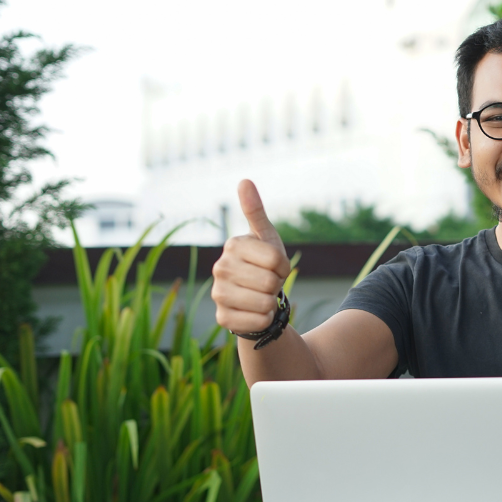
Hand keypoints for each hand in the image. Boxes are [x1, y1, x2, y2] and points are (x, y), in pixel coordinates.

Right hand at [211, 179, 291, 334]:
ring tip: (262, 296)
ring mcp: (218, 294)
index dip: (284, 266)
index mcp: (233, 245)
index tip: (275, 266)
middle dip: (277, 285)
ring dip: (271, 302)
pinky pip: (258, 321)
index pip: (277, 260)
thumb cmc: (264, 264)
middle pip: (271, 283)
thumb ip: (255, 211)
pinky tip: (256, 312)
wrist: (256, 298)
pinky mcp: (223, 318)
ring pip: (264, 303)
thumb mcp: (266, 237)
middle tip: (268, 283)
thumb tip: (244, 181)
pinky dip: (265, 319)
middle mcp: (220, 268)